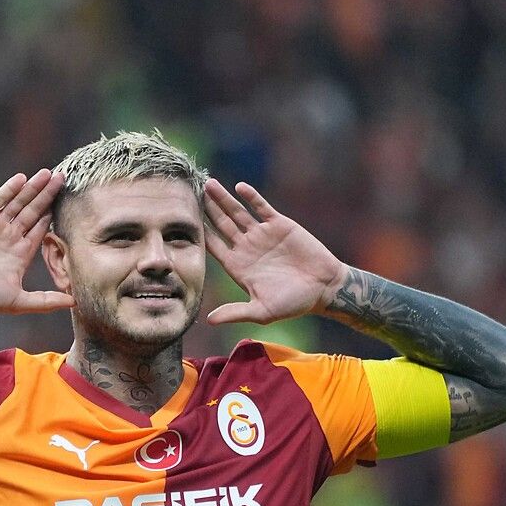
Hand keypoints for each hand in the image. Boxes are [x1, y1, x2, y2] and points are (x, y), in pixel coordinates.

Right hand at [0, 169, 73, 313]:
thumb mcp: (19, 302)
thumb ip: (46, 301)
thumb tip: (75, 303)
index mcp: (21, 253)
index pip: (41, 228)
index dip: (53, 215)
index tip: (69, 201)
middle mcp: (10, 236)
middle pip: (33, 210)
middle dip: (47, 195)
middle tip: (62, 177)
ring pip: (18, 202)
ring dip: (32, 188)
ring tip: (47, 173)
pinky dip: (9, 189)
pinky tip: (22, 179)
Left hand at [203, 178, 348, 324]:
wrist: (324, 287)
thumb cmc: (294, 303)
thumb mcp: (262, 312)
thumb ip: (236, 313)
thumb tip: (209, 320)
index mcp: (238, 267)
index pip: (213, 247)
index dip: (200, 235)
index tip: (182, 224)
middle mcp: (246, 248)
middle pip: (221, 225)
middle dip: (207, 210)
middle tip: (190, 193)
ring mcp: (262, 235)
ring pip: (238, 213)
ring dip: (224, 199)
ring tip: (209, 184)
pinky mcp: (279, 225)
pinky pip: (261, 207)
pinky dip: (251, 197)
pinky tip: (239, 187)